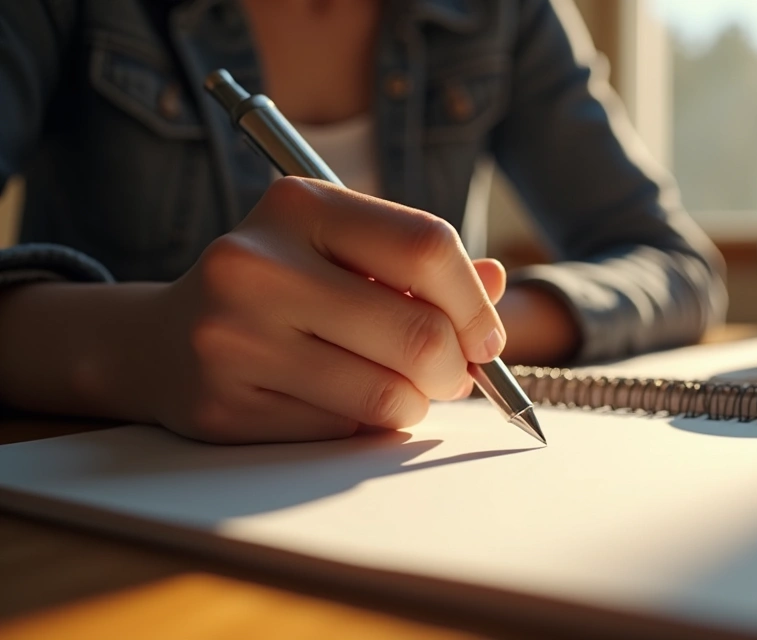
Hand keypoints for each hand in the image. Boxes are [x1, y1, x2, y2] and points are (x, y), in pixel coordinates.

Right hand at [142, 178, 506, 442]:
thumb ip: (421, 265)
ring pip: (388, 395)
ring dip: (413, 401)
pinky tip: (333, 400)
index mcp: (299, 205)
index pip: (427, 246)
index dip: (476, 303)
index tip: (487, 338)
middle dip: (456, 369)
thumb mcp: (343, 250)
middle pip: (419, 334)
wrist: (158, 340)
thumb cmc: (278, 288)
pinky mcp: (224, 406)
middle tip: (452, 376)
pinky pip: (343, 431)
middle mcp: (257, 263)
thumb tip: (497, 282)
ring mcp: (233, 337)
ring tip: (392, 385)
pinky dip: (363, 425)